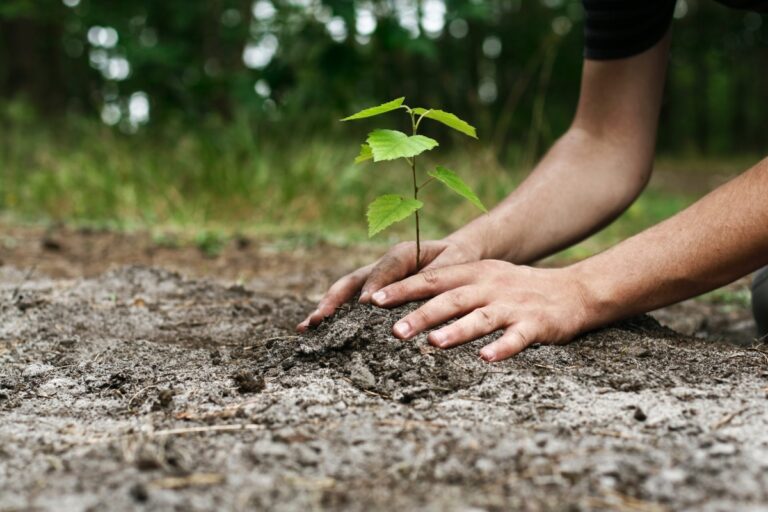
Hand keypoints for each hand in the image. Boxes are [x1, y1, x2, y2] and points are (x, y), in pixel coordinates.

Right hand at [297, 238, 480, 331]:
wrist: (457, 254)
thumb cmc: (457, 260)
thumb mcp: (453, 264)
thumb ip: (435, 276)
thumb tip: (416, 296)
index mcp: (402, 254)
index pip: (384, 270)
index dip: (374, 286)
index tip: (365, 305)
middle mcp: (382, 265)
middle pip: (352, 281)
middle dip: (334, 300)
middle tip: (319, 319)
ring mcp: (374, 278)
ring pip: (345, 292)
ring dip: (326, 308)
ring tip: (306, 327)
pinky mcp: (374, 291)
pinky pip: (351, 301)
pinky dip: (334, 314)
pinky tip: (317, 331)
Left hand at [368, 260, 591, 360]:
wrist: (573, 291)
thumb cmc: (518, 288)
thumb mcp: (484, 278)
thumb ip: (451, 286)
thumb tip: (406, 300)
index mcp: (475, 273)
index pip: (433, 278)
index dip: (403, 288)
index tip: (374, 300)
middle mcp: (490, 286)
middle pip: (451, 299)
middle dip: (421, 314)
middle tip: (394, 331)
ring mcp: (513, 305)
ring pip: (481, 317)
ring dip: (456, 330)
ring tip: (434, 344)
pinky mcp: (536, 324)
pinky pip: (516, 338)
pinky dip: (501, 348)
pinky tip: (486, 359)